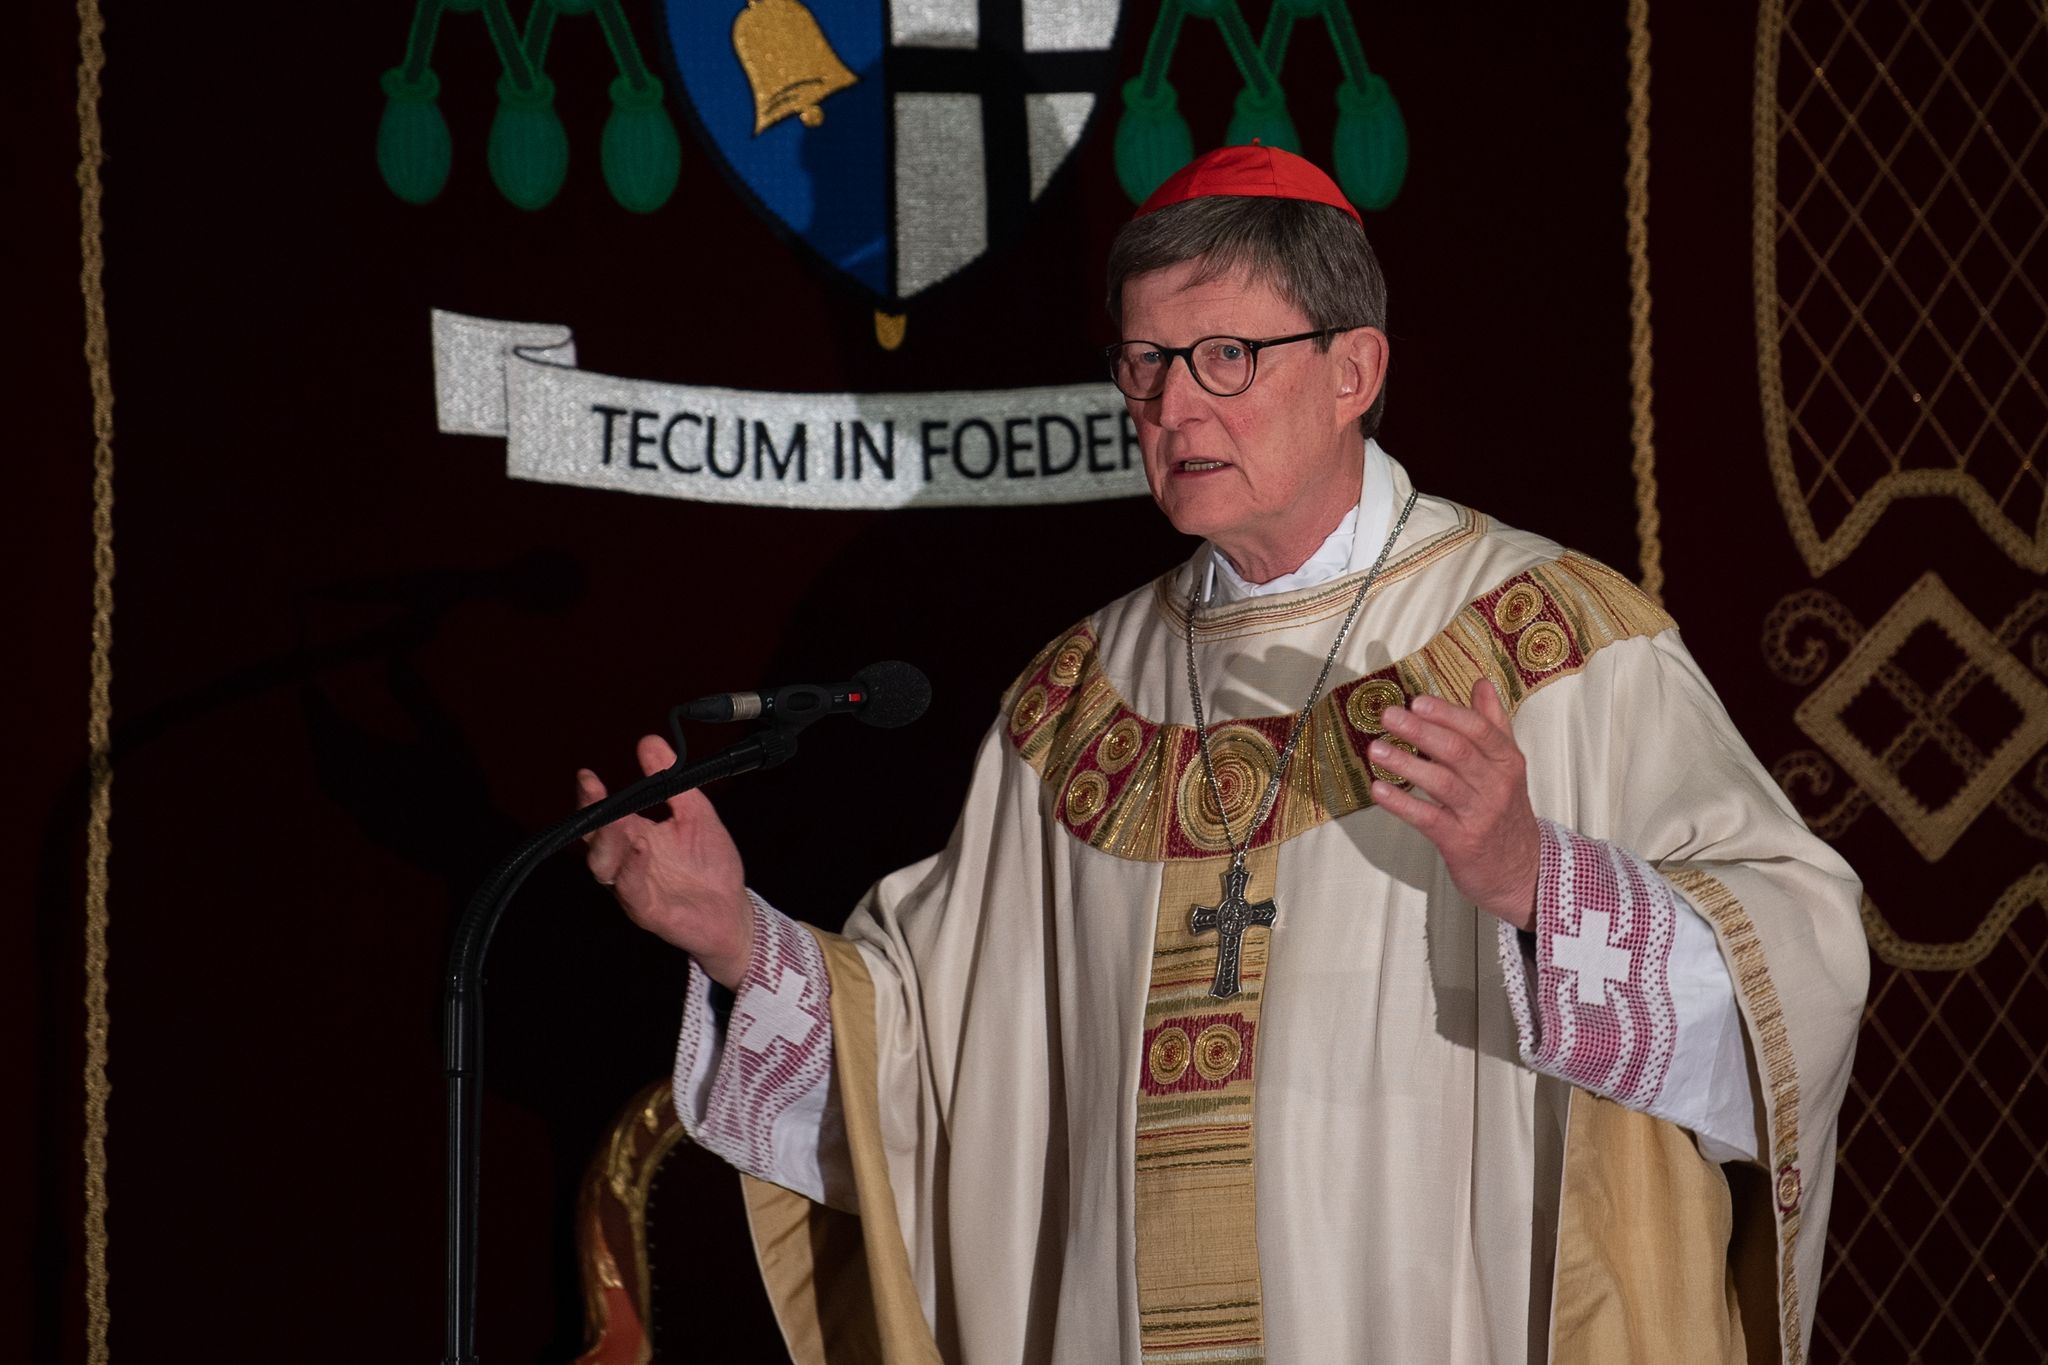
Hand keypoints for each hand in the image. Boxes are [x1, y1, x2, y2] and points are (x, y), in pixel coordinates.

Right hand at [577, 734, 754, 987]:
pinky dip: (632, 870)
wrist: (733, 911)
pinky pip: (631, 891)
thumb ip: (673, 782)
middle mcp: (627, 863)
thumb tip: (649, 740)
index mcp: (634, 838)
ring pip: (605, 867)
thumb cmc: (710, 865)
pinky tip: (641, 848)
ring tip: (620, 821)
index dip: (591, 797)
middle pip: (595, 839)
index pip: (603, 815)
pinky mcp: (649, 911)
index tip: (587, 775)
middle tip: (594, 790)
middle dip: (591, 814)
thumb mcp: (696, 813)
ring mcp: (634, 888)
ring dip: (608, 842)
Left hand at [1366, 680, 1540, 929]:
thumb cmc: (1505, 813)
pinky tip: (1379, 790)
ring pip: (1441, 782)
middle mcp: (1496, 785)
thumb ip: (1493, 724)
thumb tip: (1482, 684)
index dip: (1446, 713)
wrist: (1522, 870)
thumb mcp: (1507, 767)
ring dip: (1405, 764)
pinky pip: (1428, 818)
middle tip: (1388, 716)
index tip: (1417, 700)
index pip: (1478, 729)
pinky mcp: (1461, 842)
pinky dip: (1401, 804)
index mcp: (1507, 761)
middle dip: (1421, 731)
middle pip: (1457, 751)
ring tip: (1375, 749)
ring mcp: (1479, 814)